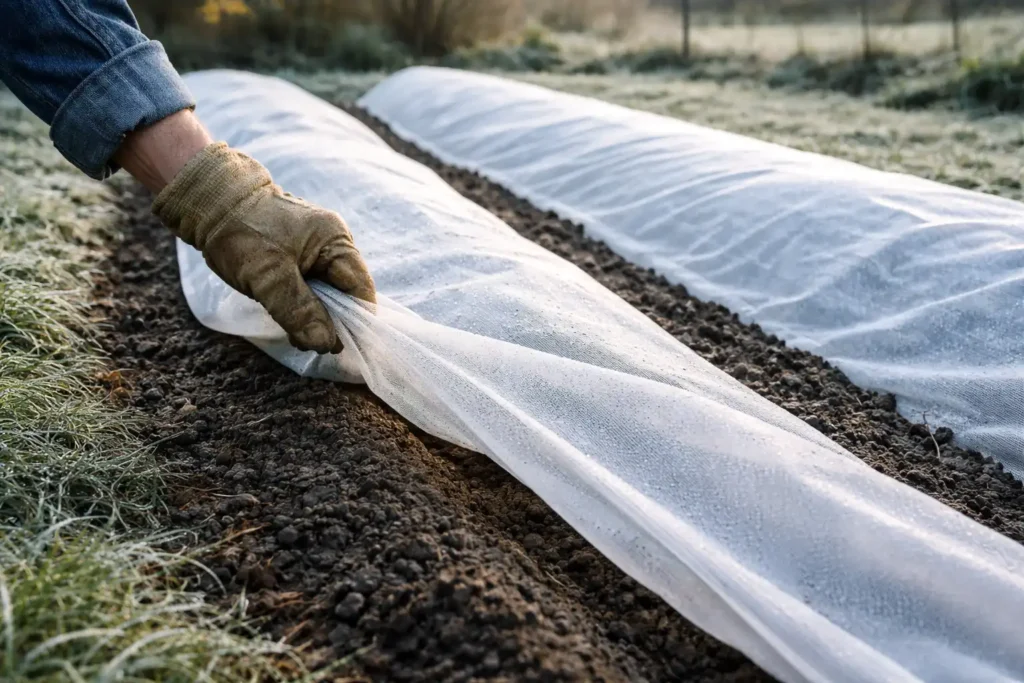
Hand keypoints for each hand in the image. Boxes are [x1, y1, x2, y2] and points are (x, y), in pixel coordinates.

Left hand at [152, 142, 374, 353]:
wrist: (209, 202)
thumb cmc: (241, 233)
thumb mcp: (269, 276)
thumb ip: (300, 311)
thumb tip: (326, 344)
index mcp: (335, 240)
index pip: (360, 289)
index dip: (356, 320)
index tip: (339, 347)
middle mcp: (333, 243)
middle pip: (345, 294)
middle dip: (330, 321)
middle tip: (306, 341)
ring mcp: (316, 249)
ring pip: (326, 294)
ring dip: (313, 316)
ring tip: (293, 333)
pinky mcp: (299, 255)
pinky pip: (310, 287)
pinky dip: (301, 305)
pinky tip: (286, 316)